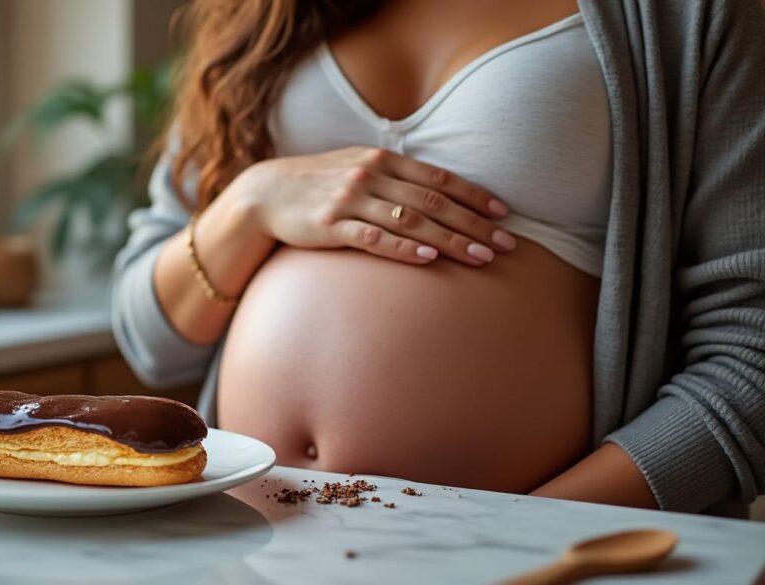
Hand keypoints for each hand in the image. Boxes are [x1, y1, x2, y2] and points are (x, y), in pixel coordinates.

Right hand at [232, 147, 514, 265]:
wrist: (266, 193)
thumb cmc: (318, 184)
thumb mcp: (357, 168)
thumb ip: (394, 176)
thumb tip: (437, 191)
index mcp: (381, 160)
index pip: (440, 178)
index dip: (475, 196)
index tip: (504, 214)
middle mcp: (371, 176)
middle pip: (434, 202)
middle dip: (475, 224)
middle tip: (506, 244)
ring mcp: (351, 200)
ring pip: (412, 221)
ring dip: (451, 240)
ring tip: (481, 258)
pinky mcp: (332, 226)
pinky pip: (374, 238)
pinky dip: (404, 248)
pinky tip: (428, 258)